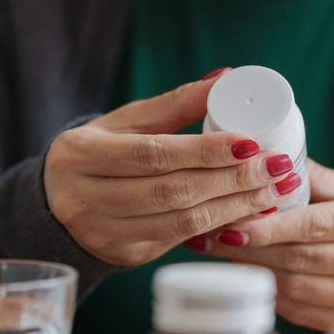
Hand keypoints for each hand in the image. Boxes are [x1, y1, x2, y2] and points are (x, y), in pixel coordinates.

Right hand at [44, 69, 300, 265]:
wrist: (56, 206)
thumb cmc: (97, 155)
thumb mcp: (124, 124)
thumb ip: (174, 104)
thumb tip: (225, 79)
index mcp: (82, 154)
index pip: (154, 153)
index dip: (206, 151)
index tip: (251, 143)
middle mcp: (87, 198)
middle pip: (174, 190)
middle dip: (234, 180)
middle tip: (277, 168)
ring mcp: (105, 233)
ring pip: (183, 222)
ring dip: (237, 206)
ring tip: (275, 192)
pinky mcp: (127, 255)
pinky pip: (182, 241)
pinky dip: (221, 226)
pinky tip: (251, 213)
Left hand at [184, 160, 333, 330]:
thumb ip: (324, 181)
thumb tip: (272, 165)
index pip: (320, 224)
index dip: (272, 227)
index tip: (233, 226)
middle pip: (307, 260)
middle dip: (256, 251)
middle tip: (218, 240)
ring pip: (305, 291)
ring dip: (261, 275)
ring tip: (231, 258)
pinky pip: (311, 315)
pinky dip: (279, 298)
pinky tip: (260, 281)